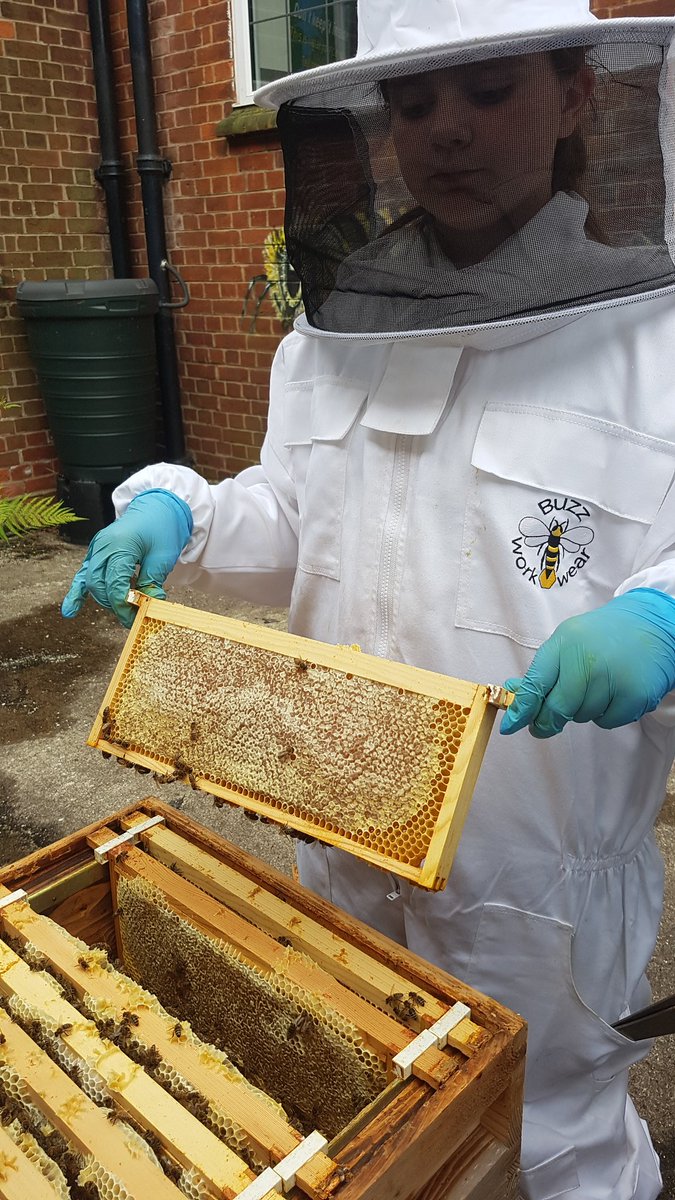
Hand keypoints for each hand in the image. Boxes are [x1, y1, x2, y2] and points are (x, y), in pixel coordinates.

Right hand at [61, 489, 192, 627]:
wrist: (158, 507)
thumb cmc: (162, 529)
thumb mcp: (163, 558)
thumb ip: (152, 583)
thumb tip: (149, 607)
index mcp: (120, 545)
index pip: (114, 585)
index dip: (123, 606)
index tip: (135, 620)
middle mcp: (103, 546)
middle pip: (99, 585)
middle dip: (114, 605)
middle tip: (133, 618)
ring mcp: (97, 548)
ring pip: (91, 582)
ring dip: (105, 599)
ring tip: (122, 612)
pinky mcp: (96, 552)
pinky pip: (83, 575)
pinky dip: (77, 593)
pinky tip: (69, 612)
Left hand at [500, 588, 674, 737]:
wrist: (653, 625)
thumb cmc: (603, 636)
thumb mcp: (568, 640)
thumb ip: (543, 669)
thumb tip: (513, 693)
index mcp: (565, 643)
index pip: (536, 683)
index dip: (522, 709)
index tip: (510, 726)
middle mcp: (587, 660)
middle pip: (557, 708)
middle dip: (548, 721)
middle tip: (546, 724)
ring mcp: (612, 678)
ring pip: (582, 717)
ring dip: (582, 711)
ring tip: (597, 686)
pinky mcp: (634, 695)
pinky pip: (606, 722)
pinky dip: (606, 714)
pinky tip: (615, 692)